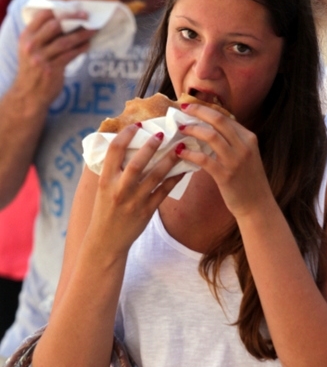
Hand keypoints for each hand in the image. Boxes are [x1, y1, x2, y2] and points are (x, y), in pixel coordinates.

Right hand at [16, 8, 96, 106]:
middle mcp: (32, 45)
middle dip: (73, 19)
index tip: (74, 8)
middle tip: (87, 17)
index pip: (42, 16)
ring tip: (93, 31)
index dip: (60, 10)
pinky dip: (80, 49)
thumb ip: (42, 37)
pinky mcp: (52, 70)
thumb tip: (65, 21)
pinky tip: (87, 46)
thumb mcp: (31, 50)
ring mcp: (41, 58)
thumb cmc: (34, 70)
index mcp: (26, 37)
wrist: (29, 94)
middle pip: (55, 26)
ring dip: (81, 35)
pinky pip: (70, 55)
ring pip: (65, 41)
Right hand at [86, 125, 185, 256]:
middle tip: (162, 133)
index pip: (114, 151)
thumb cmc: (104, 211)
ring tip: (179, 147)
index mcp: (105, 180)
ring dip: (169, 160)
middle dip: (150, 146)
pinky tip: (183, 168)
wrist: (106, 241)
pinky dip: (175, 178)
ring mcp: (135, 201)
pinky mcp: (148, 211)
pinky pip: (165, 191)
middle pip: (137, 163)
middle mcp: (120, 189)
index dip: (126, 135)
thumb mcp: (103, 188)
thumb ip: (113, 170)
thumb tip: (126, 146)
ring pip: (156, 176)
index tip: (137, 125)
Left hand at [176, 102, 272, 218]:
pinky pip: (204, 159)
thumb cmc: (248, 182)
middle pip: (218, 120)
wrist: (257, 206)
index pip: (226, 117)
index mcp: (249, 138)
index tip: (192, 107)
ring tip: (181, 129)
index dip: (207, 109)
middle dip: (198, 111)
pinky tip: (180, 152)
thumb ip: (233, 142)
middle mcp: (244, 146)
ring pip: (211, 136)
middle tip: (183, 108)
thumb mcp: (246, 156)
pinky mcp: (225, 175)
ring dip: (192, 129)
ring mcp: (235, 160)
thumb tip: (211, 130)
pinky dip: (190, 153)